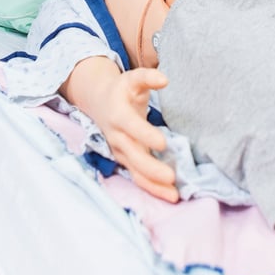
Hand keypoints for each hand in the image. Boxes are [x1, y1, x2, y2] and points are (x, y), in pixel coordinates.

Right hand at [98, 68, 177, 201]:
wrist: (100, 103)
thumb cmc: (122, 91)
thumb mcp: (132, 79)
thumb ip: (147, 77)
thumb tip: (164, 79)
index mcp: (118, 114)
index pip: (131, 127)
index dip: (145, 135)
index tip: (163, 144)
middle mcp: (117, 136)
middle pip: (133, 155)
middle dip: (151, 168)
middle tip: (171, 177)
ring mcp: (121, 151)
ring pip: (135, 171)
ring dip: (153, 184)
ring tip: (174, 194)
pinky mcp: (126, 160)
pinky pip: (138, 177)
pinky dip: (153, 188)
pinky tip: (170, 196)